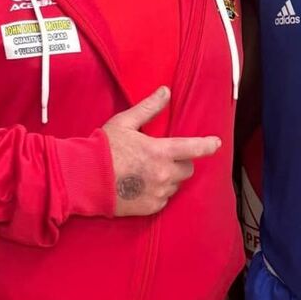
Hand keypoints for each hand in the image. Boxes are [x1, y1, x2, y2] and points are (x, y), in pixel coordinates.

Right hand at [102, 87, 220, 216]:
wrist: (84, 178)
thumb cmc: (103, 149)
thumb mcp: (125, 122)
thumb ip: (149, 108)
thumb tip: (165, 91)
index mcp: (160, 151)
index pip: (194, 148)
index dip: (208, 145)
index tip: (216, 143)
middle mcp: (163, 174)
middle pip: (187, 169)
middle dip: (180, 162)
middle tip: (162, 157)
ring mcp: (157, 193)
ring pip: (175, 185)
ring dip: (168, 178)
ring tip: (147, 172)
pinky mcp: (150, 207)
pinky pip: (163, 199)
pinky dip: (158, 193)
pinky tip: (142, 186)